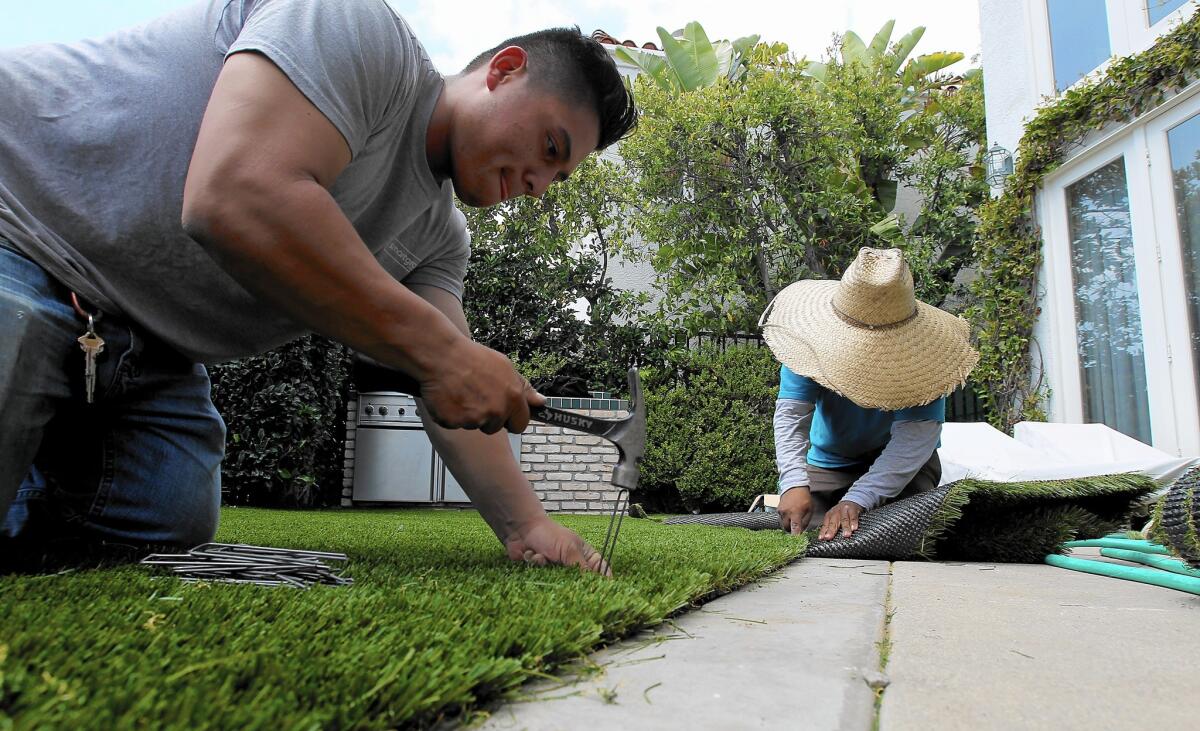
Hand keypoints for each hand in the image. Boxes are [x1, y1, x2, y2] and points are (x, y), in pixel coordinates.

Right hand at [418, 339, 543, 433]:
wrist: (440, 353)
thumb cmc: (471, 357)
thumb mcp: (504, 366)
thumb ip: (523, 388)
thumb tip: (541, 402)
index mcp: (512, 397)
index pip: (520, 424)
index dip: (511, 419)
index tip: (504, 414)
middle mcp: (496, 410)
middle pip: (495, 428)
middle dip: (487, 418)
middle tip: (475, 396)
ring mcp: (474, 418)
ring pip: (473, 425)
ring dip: (467, 414)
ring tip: (459, 391)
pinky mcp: (453, 422)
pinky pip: (453, 424)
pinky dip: (450, 414)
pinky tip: (447, 396)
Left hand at [503, 516, 609, 575]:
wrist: (522, 529)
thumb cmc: (549, 533)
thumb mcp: (569, 549)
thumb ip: (582, 567)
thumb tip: (592, 585)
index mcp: (585, 555)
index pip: (600, 570)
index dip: (602, 581)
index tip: (600, 591)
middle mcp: (573, 564)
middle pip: (580, 582)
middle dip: (570, 580)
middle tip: (563, 576)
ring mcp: (557, 570)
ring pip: (560, 583)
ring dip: (549, 569)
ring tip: (543, 556)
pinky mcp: (542, 574)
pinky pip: (543, 580)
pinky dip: (537, 567)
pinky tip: (533, 555)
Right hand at [778, 487, 812, 534]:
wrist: (794, 486)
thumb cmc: (804, 498)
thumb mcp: (809, 510)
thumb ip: (805, 522)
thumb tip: (801, 531)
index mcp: (795, 513)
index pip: (794, 528)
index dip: (795, 536)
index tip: (796, 542)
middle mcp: (786, 513)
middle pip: (787, 528)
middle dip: (792, 530)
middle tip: (797, 528)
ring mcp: (780, 511)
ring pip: (783, 524)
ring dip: (788, 525)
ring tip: (793, 519)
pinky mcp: (777, 510)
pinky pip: (781, 519)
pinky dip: (785, 520)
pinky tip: (790, 515)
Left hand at [819, 501, 862, 540]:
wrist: (851, 501)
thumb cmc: (841, 513)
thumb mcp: (834, 518)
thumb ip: (830, 527)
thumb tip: (825, 539)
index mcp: (829, 516)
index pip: (825, 525)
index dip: (823, 532)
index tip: (821, 538)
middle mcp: (836, 513)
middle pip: (833, 522)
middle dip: (831, 530)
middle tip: (829, 537)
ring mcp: (844, 510)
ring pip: (844, 519)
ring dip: (845, 528)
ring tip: (846, 535)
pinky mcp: (853, 509)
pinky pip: (853, 516)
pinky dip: (854, 522)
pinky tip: (854, 528)